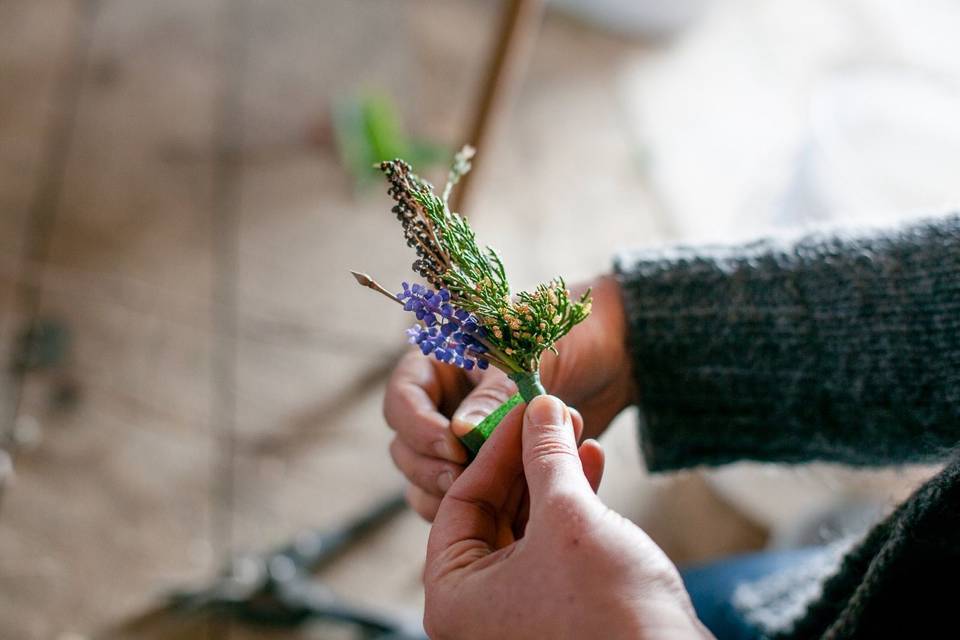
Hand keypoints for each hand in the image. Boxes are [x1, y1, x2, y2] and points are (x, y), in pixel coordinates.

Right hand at [384, 275, 634, 519]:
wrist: (615, 357)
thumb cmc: (568, 339)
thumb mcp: (529, 360)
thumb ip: (493, 397)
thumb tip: (459, 435)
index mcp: (440, 365)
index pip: (402, 399)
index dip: (418, 426)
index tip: (453, 446)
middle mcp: (443, 405)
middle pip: (406, 447)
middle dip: (430, 467)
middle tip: (464, 480)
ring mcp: (463, 441)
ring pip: (428, 480)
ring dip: (449, 493)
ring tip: (493, 497)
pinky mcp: (488, 470)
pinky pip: (465, 499)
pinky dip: (482, 507)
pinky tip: (518, 507)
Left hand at [424, 396, 708, 639]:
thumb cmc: (608, 608)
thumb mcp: (568, 517)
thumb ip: (546, 457)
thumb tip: (539, 408)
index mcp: (453, 595)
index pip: (461, 500)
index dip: (495, 447)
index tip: (524, 407)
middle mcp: (476, 608)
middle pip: (493, 510)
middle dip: (527, 458)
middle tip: (552, 415)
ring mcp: (516, 611)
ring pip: (525, 524)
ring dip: (553, 476)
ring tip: (577, 432)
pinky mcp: (556, 608)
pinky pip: (550, 545)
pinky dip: (570, 506)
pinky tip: (592, 465)